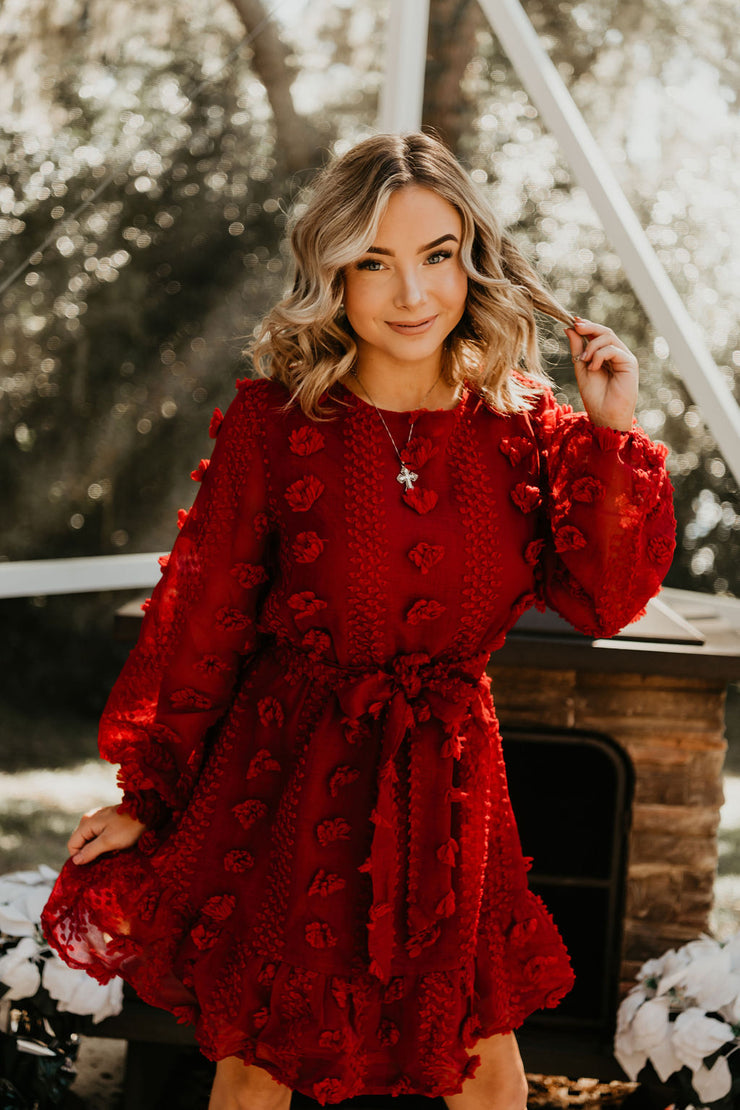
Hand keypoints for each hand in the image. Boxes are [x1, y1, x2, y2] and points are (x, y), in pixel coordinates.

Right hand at [67, 805, 145, 864]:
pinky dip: (103, 842)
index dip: (79, 857)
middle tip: (103, 858)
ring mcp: (97, 818)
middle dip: (89, 852)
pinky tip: (113, 845)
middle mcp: (89, 818)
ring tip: (110, 851)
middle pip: (80, 842)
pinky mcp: (106, 820)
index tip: (92, 863)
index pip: (72, 845)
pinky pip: (98, 834)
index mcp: (86, 823)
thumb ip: (90, 851)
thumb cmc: (128, 828)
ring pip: (90, 839)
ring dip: (97, 848)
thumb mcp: (108, 842)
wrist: (146, 812)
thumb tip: (75, 861)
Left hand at [565, 317, 637, 431]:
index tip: (573, 321)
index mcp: (606, 355)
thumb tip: (569, 328)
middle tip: (576, 326)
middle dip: (589, 327)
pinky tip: (593, 367)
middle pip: (605, 331)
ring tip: (584, 360)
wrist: (604, 415)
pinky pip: (613, 349)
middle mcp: (617, 354)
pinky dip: (599, 355)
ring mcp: (624, 358)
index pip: (598, 335)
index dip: (586, 326)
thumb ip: (577, 349)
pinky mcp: (630, 363)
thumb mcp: (581, 368)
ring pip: (609, 337)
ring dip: (592, 346)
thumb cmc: (594, 396)